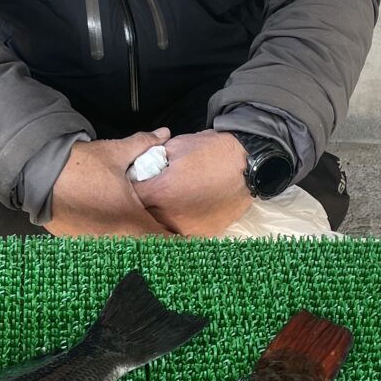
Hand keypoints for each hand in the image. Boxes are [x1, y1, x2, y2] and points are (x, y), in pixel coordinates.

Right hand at [46, 130, 171, 235]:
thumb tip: (165, 133)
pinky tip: (100, 222)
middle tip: (151, 225)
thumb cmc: (82, 164)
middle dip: (147, 237)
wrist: (39, 172)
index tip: (175, 232)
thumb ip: (144, 144)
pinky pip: (95, 243)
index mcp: (130, 218)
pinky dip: (102, 236)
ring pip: (117, 246)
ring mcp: (92, 241)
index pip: (161, 240)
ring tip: (124, 223)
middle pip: (139, 246)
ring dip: (124, 238)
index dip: (171, 238)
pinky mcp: (74, 240)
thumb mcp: (115, 152)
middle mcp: (114, 236)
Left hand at [133, 130, 251, 236]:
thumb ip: (153, 158)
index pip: (131, 196)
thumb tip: (140, 166)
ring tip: (167, 202)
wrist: (250, 165)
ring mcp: (187, 228)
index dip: (130, 188)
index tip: (134, 182)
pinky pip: (181, 232)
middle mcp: (170, 215)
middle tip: (150, 192)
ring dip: (158, 217)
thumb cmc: (213, 151)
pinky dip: (177, 223)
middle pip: (143, 215)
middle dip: (142, 204)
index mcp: (161, 191)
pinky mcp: (203, 234)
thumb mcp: (177, 146)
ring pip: (160, 227)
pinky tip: (182, 211)